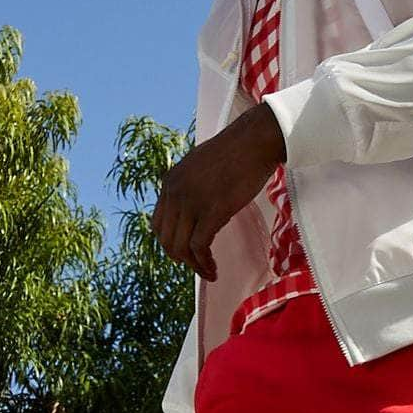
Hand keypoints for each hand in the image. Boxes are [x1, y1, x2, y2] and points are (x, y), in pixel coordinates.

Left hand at [151, 104, 286, 280]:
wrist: (255, 140)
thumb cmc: (236, 152)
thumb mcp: (200, 166)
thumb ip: (190, 185)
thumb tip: (193, 207)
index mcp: (170, 181)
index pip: (157, 223)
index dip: (169, 242)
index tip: (185, 251)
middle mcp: (175, 192)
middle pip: (165, 239)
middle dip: (180, 258)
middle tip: (197, 265)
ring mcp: (192, 202)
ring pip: (180, 247)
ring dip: (193, 265)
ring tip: (208, 272)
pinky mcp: (212, 211)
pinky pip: (199, 247)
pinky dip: (204, 263)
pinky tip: (213, 269)